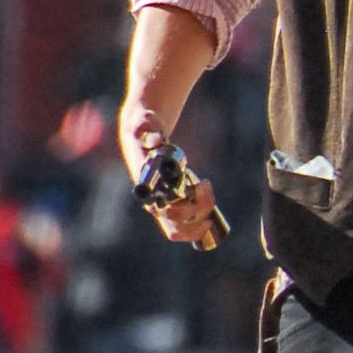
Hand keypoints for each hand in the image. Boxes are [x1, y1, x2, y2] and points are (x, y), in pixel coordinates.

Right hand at [116, 99, 221, 247]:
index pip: (161, 212)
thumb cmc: (143, 130)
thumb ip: (146, 130)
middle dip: (198, 209)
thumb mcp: (143, 125)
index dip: (181, 211)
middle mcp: (153, 201)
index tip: (195, 192)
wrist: (144, 135)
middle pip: (176, 223)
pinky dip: (200, 220)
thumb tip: (156, 140)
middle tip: (205, 183)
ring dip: (202, 213)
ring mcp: (163, 206)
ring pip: (183, 228)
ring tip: (206, 187)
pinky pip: (187, 226)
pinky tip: (209, 203)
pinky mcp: (173, 205)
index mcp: (145, 187)